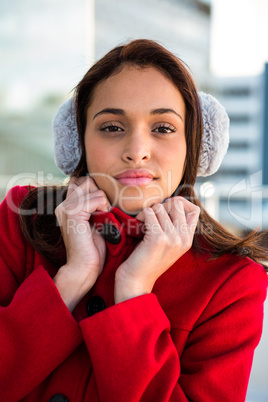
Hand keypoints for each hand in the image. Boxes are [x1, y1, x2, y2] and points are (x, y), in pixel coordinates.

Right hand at [54, 176, 109, 310]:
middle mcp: (63, 204)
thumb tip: (105, 191)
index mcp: (66, 206)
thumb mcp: (95, 222)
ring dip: (103, 201)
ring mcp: (66, 207)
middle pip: (88, 181)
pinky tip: (103, 219)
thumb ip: (95, 206)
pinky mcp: (73, 213)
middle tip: (104, 211)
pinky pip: (96, 198)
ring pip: (93, 187)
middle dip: (100, 193)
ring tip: (104, 217)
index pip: (83, 182)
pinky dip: (104, 206)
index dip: (96, 191)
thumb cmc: (93, 248)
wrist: (84, 267)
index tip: (103, 207)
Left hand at [114, 197, 199, 302]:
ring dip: (147, 212)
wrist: (136, 282)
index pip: (195, 209)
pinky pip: (149, 213)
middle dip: (160, 206)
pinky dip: (140, 216)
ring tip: (142, 225)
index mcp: (188, 239)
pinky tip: (137, 228)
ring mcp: (172, 238)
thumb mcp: (167, 244)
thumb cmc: (147, 260)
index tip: (165, 210)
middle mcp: (184, 238)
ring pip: (160, 207)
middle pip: (177, 203)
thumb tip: (172, 201)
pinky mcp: (158, 238)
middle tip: (150, 218)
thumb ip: (173, 226)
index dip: (180, 203)